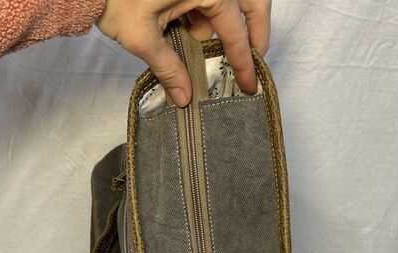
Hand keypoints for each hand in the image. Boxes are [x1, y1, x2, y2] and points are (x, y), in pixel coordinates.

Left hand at [96, 0, 271, 106]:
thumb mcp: (141, 38)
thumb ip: (168, 68)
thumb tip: (185, 97)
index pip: (235, 29)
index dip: (243, 60)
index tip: (249, 83)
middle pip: (251, 3)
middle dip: (255, 32)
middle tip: (253, 61)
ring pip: (231, 1)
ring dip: (227, 26)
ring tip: (215, 56)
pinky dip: (205, 16)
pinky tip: (192, 36)